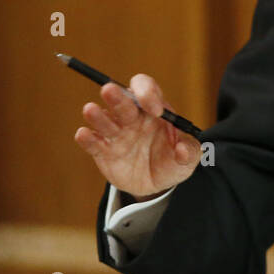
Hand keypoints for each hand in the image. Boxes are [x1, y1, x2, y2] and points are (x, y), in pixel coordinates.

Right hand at [73, 73, 201, 198]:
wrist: (156, 184)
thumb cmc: (172, 161)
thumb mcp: (188, 158)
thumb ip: (189, 151)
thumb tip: (182, 150)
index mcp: (153, 109)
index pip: (147, 89)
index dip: (148, 93)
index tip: (156, 111)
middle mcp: (132, 117)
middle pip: (122, 100)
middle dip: (117, 96)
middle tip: (110, 90)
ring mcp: (116, 133)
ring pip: (104, 119)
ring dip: (98, 115)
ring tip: (90, 109)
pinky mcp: (103, 152)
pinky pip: (93, 142)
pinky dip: (87, 138)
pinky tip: (83, 134)